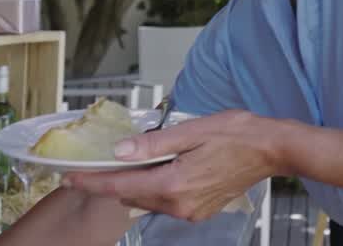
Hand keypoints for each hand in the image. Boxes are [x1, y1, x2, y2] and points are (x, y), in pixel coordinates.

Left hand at [65, 110, 284, 221]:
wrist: (273, 149)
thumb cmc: (238, 134)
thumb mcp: (193, 131)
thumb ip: (154, 144)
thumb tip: (120, 152)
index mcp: (174, 183)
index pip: (120, 186)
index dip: (92, 182)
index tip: (69, 178)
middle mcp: (179, 204)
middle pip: (132, 196)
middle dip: (116, 180)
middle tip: (106, 162)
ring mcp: (190, 211)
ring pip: (149, 200)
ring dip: (140, 184)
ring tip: (143, 161)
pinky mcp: (200, 211)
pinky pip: (167, 203)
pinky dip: (159, 188)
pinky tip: (168, 170)